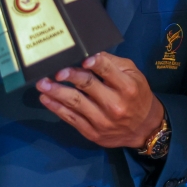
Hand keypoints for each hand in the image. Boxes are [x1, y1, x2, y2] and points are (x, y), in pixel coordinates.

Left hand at [36, 52, 164, 148]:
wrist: (144, 128)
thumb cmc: (137, 95)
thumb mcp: (133, 74)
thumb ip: (113, 63)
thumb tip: (89, 54)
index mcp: (127, 87)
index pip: (107, 71)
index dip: (94, 63)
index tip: (82, 58)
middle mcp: (115, 104)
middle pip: (88, 85)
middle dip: (69, 76)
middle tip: (55, 70)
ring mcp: (102, 120)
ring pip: (75, 103)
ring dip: (56, 92)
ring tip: (42, 84)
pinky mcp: (92, 132)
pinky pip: (71, 118)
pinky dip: (56, 108)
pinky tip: (46, 99)